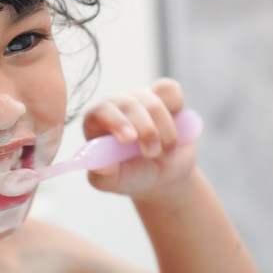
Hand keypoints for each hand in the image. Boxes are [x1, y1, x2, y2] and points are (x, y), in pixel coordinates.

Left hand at [82, 78, 196, 199]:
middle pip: (129, 105)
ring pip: (154, 102)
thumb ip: (103, 176)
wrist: (164, 175)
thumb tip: (98, 164)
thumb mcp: (115, 183)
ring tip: (163, 152)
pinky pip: (171, 90)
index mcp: (96, 122)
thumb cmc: (133, 177)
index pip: (100, 111)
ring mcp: (140, 97)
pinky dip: (176, 108)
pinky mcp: (163, 95)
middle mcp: (116, 105)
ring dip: (165, 131)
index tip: (130, 139)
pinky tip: (175, 126)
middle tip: (152, 154)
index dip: (116, 122)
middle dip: (146, 131)